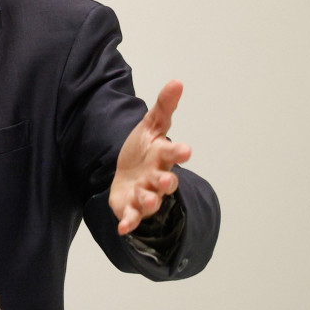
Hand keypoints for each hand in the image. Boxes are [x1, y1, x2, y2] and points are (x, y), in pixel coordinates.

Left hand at [109, 80, 191, 235]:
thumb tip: (177, 81)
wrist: (127, 174)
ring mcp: (145, 195)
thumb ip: (164, 107)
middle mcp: (157, 178)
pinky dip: (129, 222)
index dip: (179, 152)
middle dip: (166, 181)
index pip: (173, 153)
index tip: (186, 150)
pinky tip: (123, 228)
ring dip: (149, 200)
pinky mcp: (130, 209)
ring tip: (146, 198)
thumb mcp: (151, 126)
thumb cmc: (144, 151)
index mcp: (162, 156)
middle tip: (166, 180)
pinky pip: (131, 218)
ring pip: (150, 200)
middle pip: (165, 181)